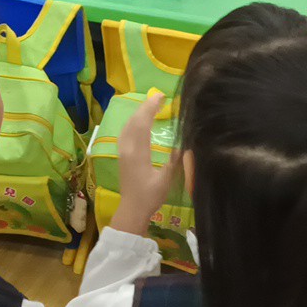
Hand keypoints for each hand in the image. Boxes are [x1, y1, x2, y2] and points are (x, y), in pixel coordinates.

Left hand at [109, 91, 180, 236]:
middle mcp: (127, 149)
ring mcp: (122, 151)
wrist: (132, 209)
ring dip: (138, 113)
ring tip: (151, 105)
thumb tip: (184, 144)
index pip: (142, 124)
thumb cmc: (150, 196)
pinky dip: (133, 122)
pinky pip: (125, 132)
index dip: (151, 108)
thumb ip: (173, 161)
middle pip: (134, 121)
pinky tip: (139, 121)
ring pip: (127, 126)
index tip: (161, 97)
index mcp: (138, 153)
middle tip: (159, 97)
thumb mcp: (166, 180)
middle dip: (145, 107)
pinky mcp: (122, 155)